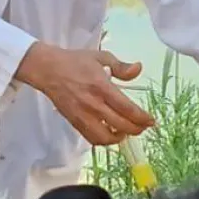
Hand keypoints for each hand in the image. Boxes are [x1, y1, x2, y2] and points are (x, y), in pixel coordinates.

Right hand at [15, 42, 155, 146]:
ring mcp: (83, 116)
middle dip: (137, 129)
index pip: (127, 108)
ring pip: (106, 137)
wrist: (48, 70)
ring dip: (120, 137)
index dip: (142, 118)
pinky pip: (92, 138)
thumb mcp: (101, 57)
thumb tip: (138, 68)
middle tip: (143, 126)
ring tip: (126, 131)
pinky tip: (111, 134)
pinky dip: (104, 140)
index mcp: (102, 87)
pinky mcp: (75, 122)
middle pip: (121, 125)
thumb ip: (121, 66)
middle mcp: (94, 104)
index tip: (151, 120)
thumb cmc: (75, 62)